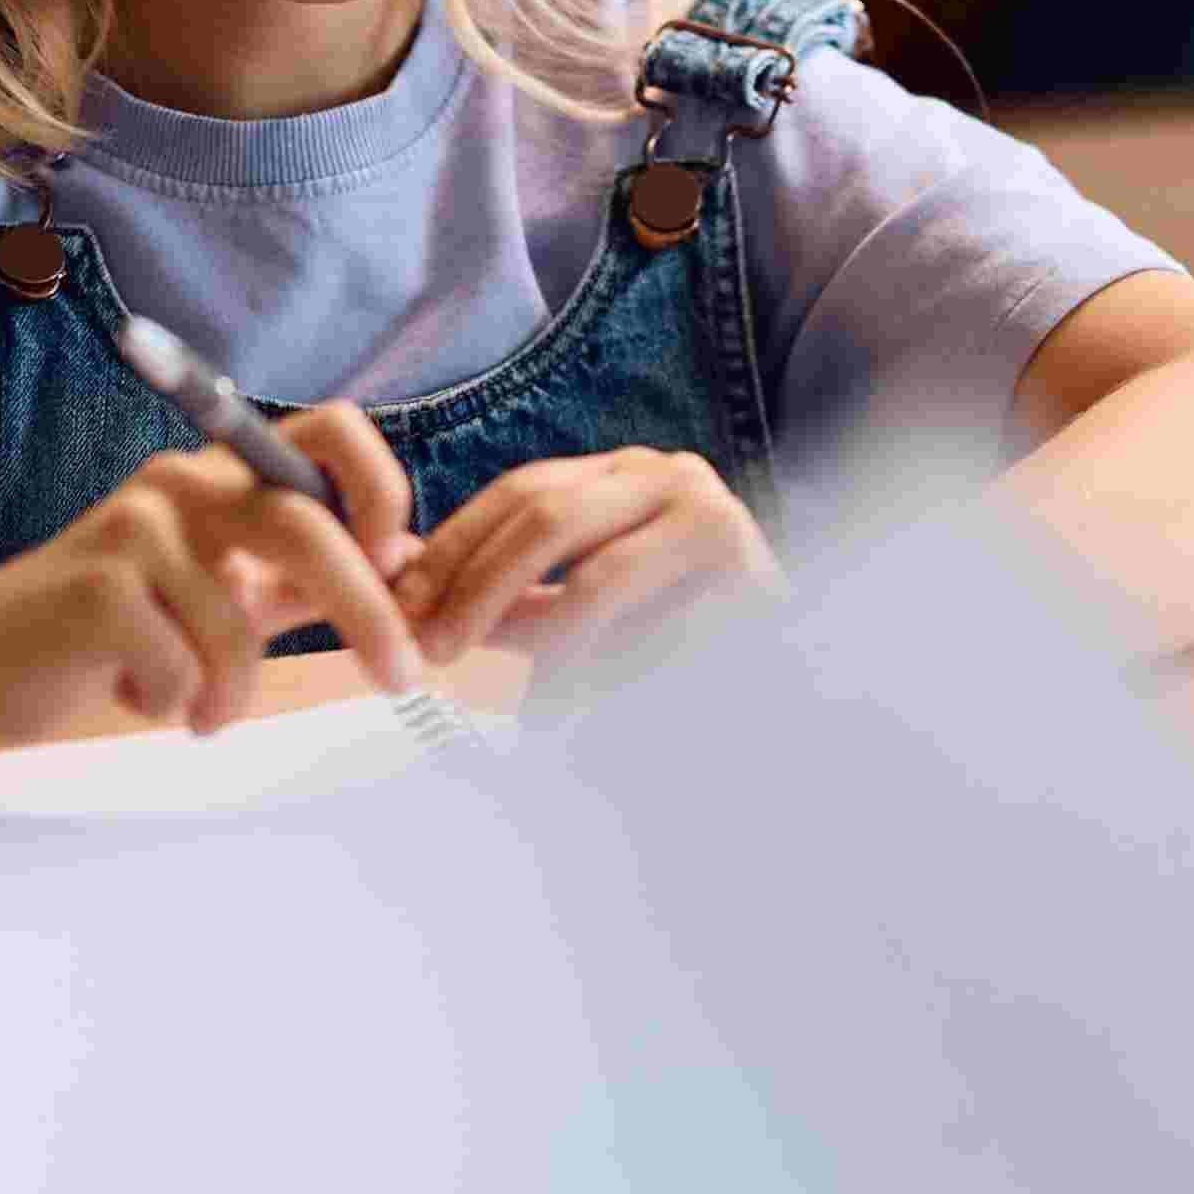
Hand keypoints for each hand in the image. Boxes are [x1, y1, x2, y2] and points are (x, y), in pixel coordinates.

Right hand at [0, 411, 424, 744]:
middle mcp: (183, 481)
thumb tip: (412, 568)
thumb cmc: (112, 634)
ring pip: (238, 629)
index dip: (383, 486)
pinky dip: (173, 706)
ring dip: (229, 694)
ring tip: (195, 709)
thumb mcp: (222, 594)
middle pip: (306, 528)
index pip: (334, 428)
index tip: (398, 563)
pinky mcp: (95, 588)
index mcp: (224, 473)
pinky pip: (182, 671)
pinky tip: (130, 694)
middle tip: (400, 676)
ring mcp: (135, 528)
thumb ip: (302, 578)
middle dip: (367, 612)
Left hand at [392, 446, 777, 687]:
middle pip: (547, 514)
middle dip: (475, 586)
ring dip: (549, 648)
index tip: (398, 604)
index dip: (453, 545)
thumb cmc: (672, 650)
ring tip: (530, 705)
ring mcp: (714, 515)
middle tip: (433, 653)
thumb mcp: (576, 616)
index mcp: (624, 475)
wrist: (794, 683)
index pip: (521, 488)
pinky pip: (660, 634)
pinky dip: (620, 681)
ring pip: (600, 579)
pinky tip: (604, 719)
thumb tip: (405, 590)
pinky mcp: (752, 575)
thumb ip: (512, 600)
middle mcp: (670, 475)